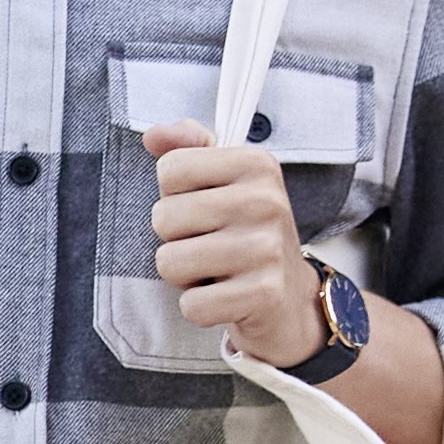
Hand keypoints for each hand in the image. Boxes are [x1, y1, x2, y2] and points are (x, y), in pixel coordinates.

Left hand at [130, 123, 327, 364]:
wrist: (290, 299)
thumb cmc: (244, 234)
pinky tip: (226, 298)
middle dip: (175, 239)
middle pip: (163, 216)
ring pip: (169, 262)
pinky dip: (199, 307)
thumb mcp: (222, 182)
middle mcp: (267, 200)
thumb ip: (185, 150)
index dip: (175, 196)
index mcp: (255, 164)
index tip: (206, 210)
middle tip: (210, 246)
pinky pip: (192, 305)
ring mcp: (268, 248)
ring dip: (184, 275)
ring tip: (217, 271)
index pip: (169, 169)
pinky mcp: (264, 294)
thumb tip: (153, 136)